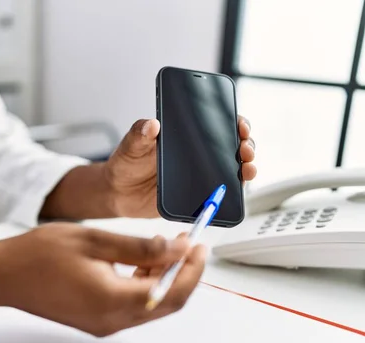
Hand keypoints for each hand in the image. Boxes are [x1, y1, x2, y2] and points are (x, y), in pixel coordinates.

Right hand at [0, 223, 205, 336]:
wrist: (4, 274)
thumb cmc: (38, 254)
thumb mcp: (95, 239)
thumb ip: (141, 247)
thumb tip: (179, 250)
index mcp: (113, 300)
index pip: (172, 292)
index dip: (193, 269)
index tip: (200, 245)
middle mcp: (112, 319)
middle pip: (166, 302)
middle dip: (183, 272)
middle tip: (188, 243)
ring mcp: (103, 323)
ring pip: (150, 303)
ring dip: (163, 277)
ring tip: (165, 246)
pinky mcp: (96, 319)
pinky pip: (132, 304)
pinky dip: (144, 283)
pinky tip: (141, 260)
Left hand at [103, 116, 256, 217]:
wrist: (119, 192)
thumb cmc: (127, 163)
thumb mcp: (130, 145)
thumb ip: (139, 134)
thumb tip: (151, 125)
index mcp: (186, 135)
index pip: (219, 124)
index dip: (236, 122)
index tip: (240, 125)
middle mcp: (198, 154)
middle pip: (233, 147)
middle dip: (247, 146)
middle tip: (245, 149)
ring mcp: (201, 176)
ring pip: (232, 171)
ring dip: (246, 170)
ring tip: (246, 170)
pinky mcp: (197, 196)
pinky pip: (219, 196)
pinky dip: (230, 195)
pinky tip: (231, 193)